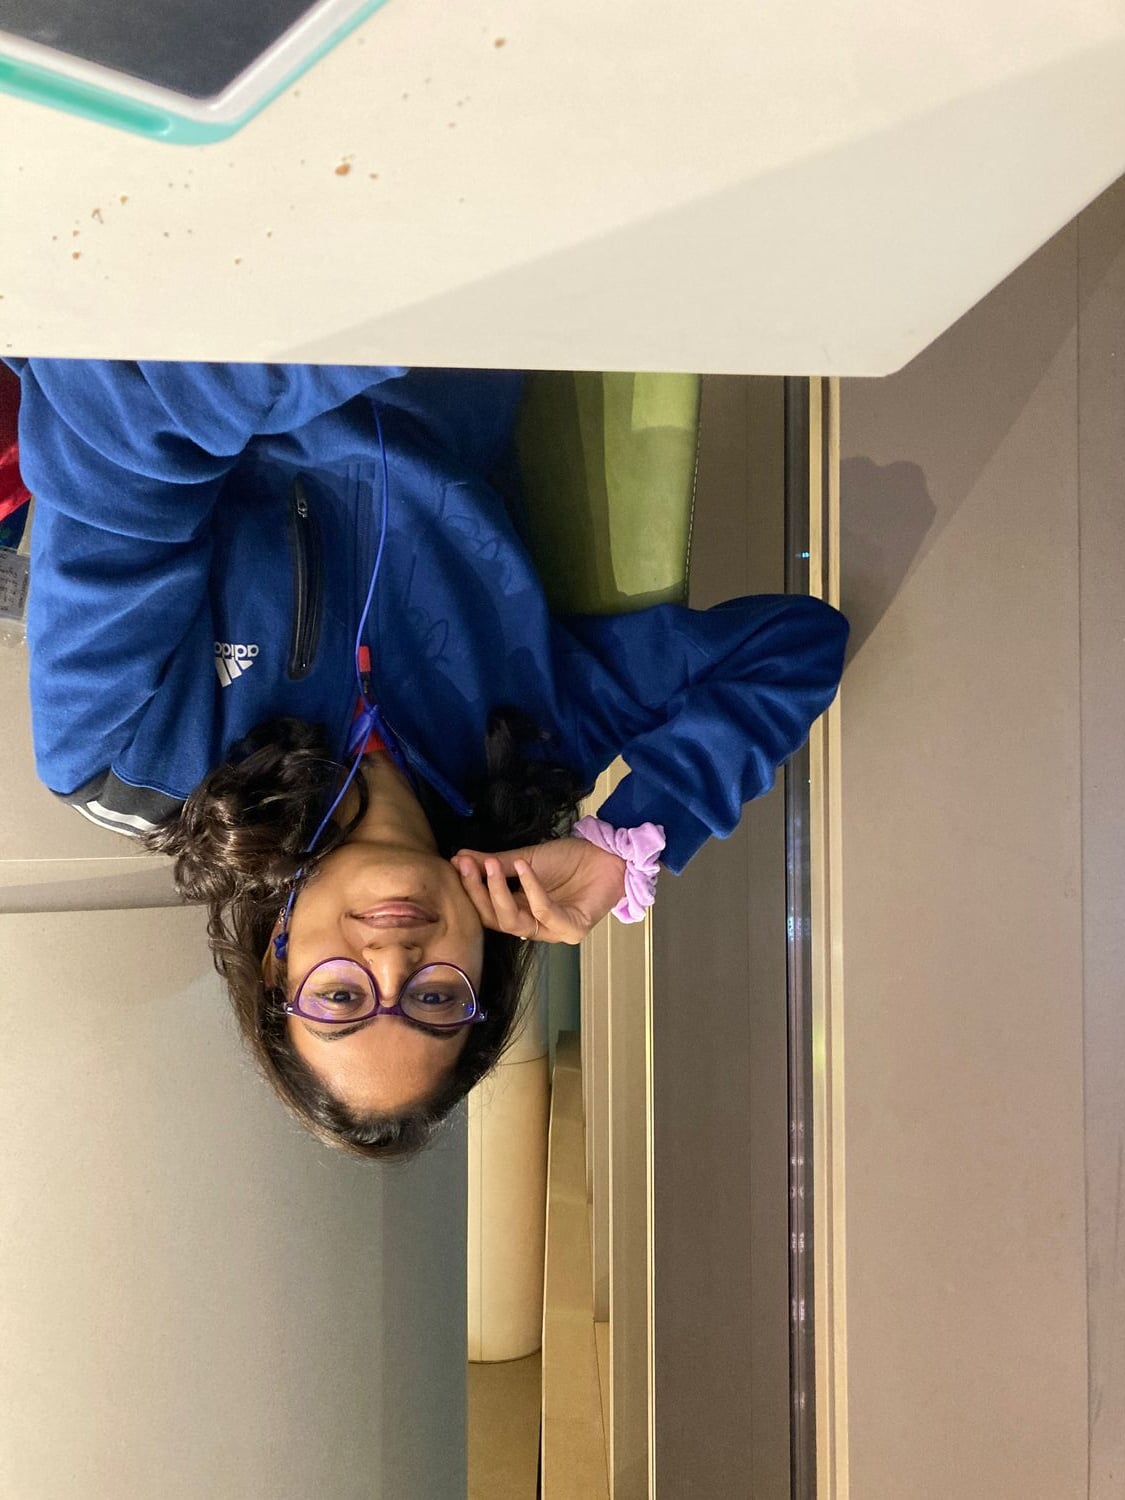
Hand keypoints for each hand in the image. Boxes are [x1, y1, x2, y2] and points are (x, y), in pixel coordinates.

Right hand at [451, 837, 627, 944]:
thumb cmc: (570, 859)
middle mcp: (533, 926)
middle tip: (467, 865)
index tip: (456, 863)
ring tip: (491, 865)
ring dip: (499, 893)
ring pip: (515, 923)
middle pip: (495, 920)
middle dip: (478, 892)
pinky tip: (523, 867)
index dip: (470, 889)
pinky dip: (532, 890)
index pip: (486, 909)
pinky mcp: (573, 929)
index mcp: (519, 911)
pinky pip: (545, 913)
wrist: (607, 853)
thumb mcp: (526, 858)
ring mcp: (553, 931)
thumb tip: (460, 857)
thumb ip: (494, 862)